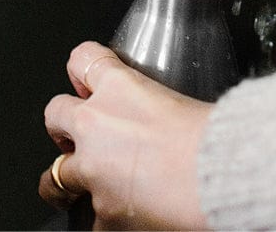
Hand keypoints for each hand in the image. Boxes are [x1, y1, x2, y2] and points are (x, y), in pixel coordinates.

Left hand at [39, 42, 212, 229]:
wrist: (221, 173)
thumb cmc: (217, 137)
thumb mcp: (184, 103)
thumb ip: (158, 108)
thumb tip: (166, 119)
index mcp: (120, 87)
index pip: (82, 59)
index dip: (81, 70)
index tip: (82, 79)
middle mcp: (96, 124)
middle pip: (55, 114)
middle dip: (63, 127)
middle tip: (73, 137)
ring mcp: (92, 169)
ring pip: (54, 176)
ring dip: (65, 181)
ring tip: (72, 190)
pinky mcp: (101, 210)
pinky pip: (91, 219)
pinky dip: (106, 219)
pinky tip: (123, 216)